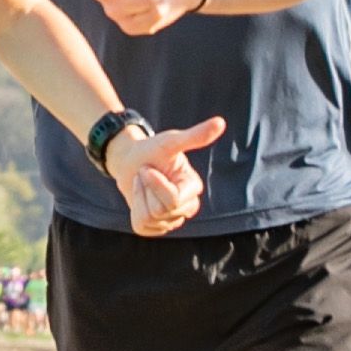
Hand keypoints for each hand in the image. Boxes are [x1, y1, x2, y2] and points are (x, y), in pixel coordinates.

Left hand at [102, 111, 227, 239]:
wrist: (130, 161)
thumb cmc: (153, 150)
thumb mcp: (171, 141)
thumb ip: (195, 136)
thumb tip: (220, 122)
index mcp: (194, 187)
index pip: (173, 199)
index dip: (155, 184)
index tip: (147, 168)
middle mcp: (187, 207)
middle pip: (161, 211)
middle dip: (146, 190)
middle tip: (145, 174)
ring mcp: (172, 220)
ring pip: (149, 219)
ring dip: (139, 197)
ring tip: (142, 184)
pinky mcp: (156, 228)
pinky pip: (141, 226)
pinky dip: (134, 210)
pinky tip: (140, 197)